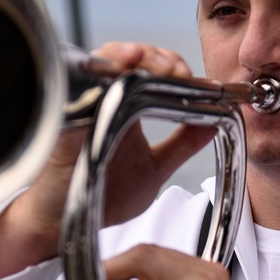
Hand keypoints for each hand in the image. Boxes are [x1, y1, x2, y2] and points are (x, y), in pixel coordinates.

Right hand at [0, 43, 213, 279]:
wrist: (64, 224)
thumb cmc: (102, 196)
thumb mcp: (155, 169)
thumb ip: (183, 145)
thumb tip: (215, 123)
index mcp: (125, 107)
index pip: (149, 69)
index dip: (171, 65)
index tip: (193, 78)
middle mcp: (102, 100)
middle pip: (126, 55)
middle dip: (155, 56)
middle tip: (177, 70)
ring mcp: (81, 106)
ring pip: (100, 61)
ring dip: (127, 56)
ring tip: (145, 60)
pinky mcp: (64, 118)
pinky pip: (77, 85)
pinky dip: (97, 74)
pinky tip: (117, 71)